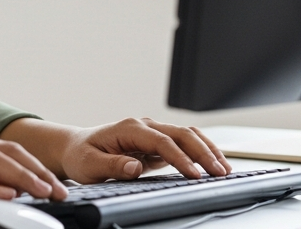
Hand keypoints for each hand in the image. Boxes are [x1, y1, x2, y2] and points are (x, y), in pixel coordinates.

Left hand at [2, 117, 231, 183]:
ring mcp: (152, 132)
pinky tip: (212, 165)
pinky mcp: (156, 142)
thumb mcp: (90, 165)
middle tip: (220, 172)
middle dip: (203, 152)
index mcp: (130, 128)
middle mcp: (144, 126)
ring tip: (224, 169)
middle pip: (182, 134)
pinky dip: (200, 152)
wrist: (76, 147)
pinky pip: (183, 144)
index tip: (195, 175)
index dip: (180, 158)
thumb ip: (114, 165)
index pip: (162, 142)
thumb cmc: (82, 155)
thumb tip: (135, 167)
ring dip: (207, 150)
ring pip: (187, 135)